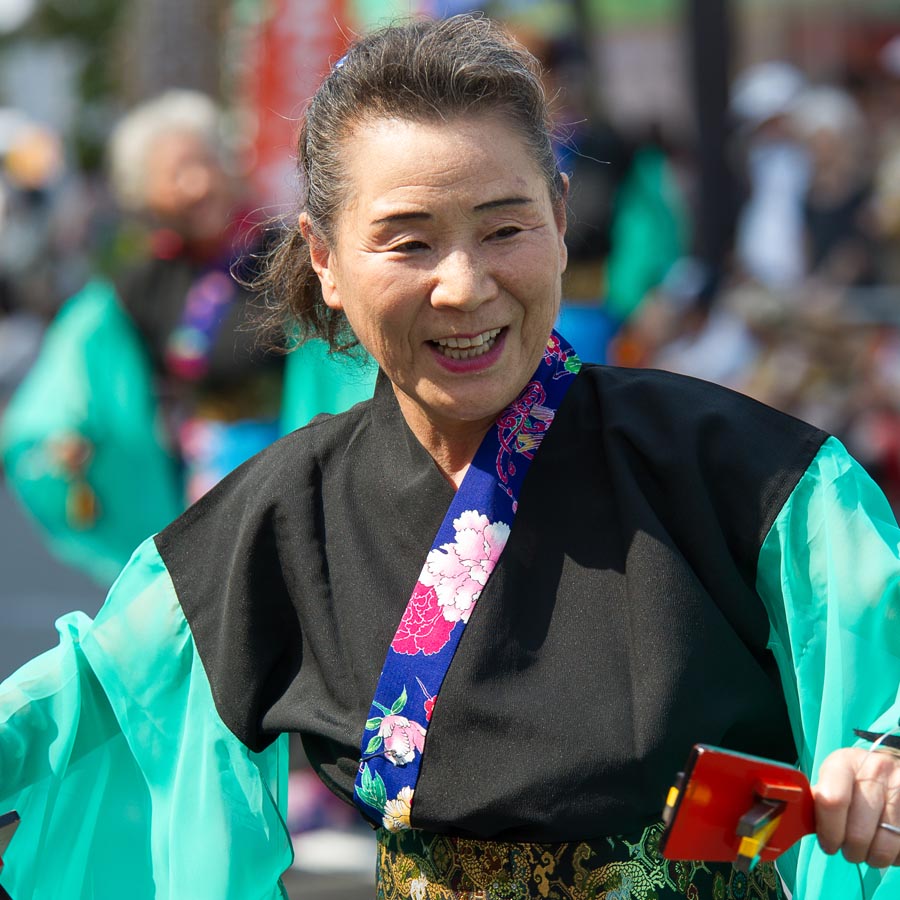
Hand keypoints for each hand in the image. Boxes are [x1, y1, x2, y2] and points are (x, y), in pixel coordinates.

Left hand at [814, 747, 899, 867]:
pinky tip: (888, 845)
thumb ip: (821, 798)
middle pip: (858, 832)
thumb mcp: (834, 778)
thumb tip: (801, 824)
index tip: (828, 844)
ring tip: (868, 850)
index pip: (832, 801)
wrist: (893, 767)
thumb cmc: (855, 778)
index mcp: (845, 762)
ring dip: (873, 857)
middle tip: (849, 850)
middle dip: (851, 851)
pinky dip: (894, 856)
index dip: (829, 831)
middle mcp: (876, 771)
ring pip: (884, 846)